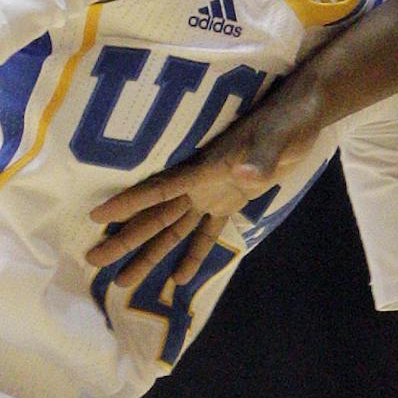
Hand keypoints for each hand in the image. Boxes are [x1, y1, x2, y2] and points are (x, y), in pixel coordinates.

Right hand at [86, 96, 320, 288]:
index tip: (97, 217)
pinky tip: (180, 279)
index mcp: (205, 169)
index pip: (160, 190)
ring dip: (151, 255)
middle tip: (94, 261)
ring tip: (125, 281)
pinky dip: (194, 255)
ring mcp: (212, 194)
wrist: (302, 115)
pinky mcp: (230, 201)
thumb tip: (244, 175)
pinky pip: (206, 232)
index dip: (129, 203)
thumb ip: (260, 158)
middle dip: (126, 239)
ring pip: (174, 230)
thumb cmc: (288, 122)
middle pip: (156, 217)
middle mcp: (200, 184)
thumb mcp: (277, 140)